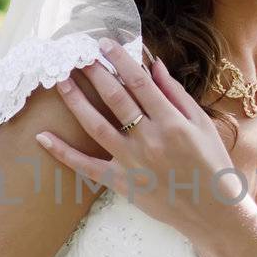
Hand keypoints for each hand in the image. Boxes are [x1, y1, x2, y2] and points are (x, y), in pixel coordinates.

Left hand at [35, 39, 239, 240]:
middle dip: (95, 73)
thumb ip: (177, 94)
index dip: (120, 60)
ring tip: (61, 81)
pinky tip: (43, 137)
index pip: (139, 82)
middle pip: (115, 98)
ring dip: (76, 101)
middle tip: (78, 55)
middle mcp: (149, 139)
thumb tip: (154, 65)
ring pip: (96, 126)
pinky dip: (63, 152)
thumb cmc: (212, 164)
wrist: (213, 212)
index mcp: (172, 122)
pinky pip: (86, 166)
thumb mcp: (202, 125)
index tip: (104, 44)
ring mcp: (132, 162)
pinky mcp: (121, 183)